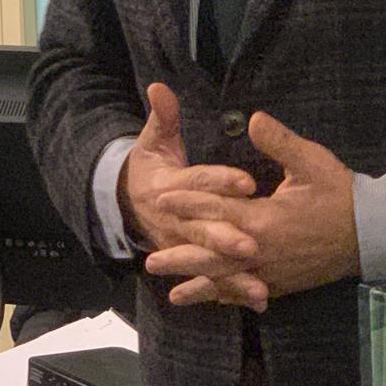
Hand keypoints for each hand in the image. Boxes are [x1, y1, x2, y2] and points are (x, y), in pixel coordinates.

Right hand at [118, 83, 259, 277]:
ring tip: (260, 286)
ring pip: (208, 263)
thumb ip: (163, 116)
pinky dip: (232, 292)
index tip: (247, 182)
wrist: (126, 204)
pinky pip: (210, 280)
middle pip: (203, 229)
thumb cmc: (150, 167)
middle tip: (252, 245)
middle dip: (226, 238)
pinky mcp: (188, 263)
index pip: (199, 182)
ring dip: (232, 276)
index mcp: (171, 187)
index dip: (221, 182)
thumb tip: (159, 87)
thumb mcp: (153, 140)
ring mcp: (180, 246)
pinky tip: (260, 298)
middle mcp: (175, 220)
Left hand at [145, 110, 360, 308]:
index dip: (189, 202)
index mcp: (266, 219)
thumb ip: (280, 142)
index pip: (218, 209)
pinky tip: (212, 302)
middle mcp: (263, 251)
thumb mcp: (312, 161)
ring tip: (172, 294)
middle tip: (149, 259)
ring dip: (199, 285)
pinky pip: (248, 293)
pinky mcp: (283, 283)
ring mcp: (273, 272)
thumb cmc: (340, 194)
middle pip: (214, 255)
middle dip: (181, 256)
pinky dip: (227, 298)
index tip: (162, 199)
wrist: (371, 233)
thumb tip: (254, 118)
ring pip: (228, 281)